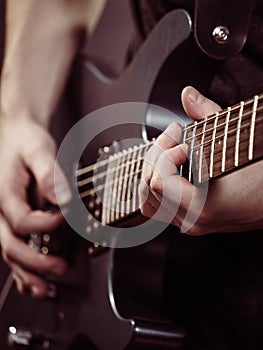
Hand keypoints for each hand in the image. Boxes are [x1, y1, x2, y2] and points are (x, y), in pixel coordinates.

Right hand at [0, 117, 70, 297]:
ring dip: (28, 275)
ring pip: (9, 254)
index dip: (45, 224)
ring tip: (46, 290)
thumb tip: (62, 199)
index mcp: (4, 194)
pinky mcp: (12, 221)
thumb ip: (48, 175)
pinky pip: (14, 250)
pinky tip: (37, 282)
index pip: (22, 220)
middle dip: (36, 262)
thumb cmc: (25, 142)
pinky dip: (25, 269)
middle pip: (11, 246)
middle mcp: (0, 210)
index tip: (65, 217)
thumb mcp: (38, 150)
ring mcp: (4, 218)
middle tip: (61, 269)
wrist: (16, 135)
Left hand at [139, 86, 262, 234]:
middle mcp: (192, 220)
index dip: (166, 152)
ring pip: (148, 202)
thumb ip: (208, 116)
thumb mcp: (239, 140)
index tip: (183, 136)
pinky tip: (172, 166)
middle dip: (156, 156)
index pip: (158, 181)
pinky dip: (157, 185)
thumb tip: (187, 94)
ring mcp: (191, 224)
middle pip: (147, 189)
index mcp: (203, 206)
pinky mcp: (192, 221)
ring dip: (154, 171)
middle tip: (175, 136)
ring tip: (172, 151)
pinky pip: (159, 206)